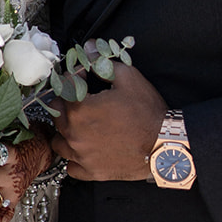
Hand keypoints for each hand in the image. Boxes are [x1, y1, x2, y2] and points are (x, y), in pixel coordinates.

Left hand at [51, 62, 165, 182]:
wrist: (165, 144)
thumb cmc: (147, 112)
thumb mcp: (128, 78)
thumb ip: (102, 62)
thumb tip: (88, 48)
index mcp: (80, 110)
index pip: (64, 87)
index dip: (74, 77)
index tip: (84, 75)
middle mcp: (75, 134)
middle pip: (56, 113)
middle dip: (66, 102)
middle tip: (81, 98)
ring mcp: (82, 155)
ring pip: (59, 141)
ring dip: (65, 131)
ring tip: (80, 124)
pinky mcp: (91, 172)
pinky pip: (71, 166)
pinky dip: (75, 157)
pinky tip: (85, 148)